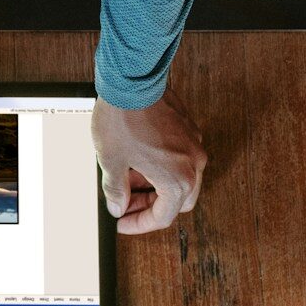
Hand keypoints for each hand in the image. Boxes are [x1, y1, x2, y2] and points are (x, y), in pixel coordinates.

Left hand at [92, 91, 208, 234]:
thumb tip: (119, 206)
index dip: (140, 224)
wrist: (131, 81)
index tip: (124, 222)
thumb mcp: (112, 162)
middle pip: (178, 201)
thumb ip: (116, 191)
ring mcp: (193, 144)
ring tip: (128, 179)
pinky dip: (163, 167)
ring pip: (181, 179)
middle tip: (126, 204)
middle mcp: (193, 164)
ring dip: (156, 185)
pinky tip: (139, 160)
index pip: (164, 217)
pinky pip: (180, 158)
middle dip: (150, 206)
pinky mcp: (188, 129)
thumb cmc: (123, 120)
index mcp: (178, 180)